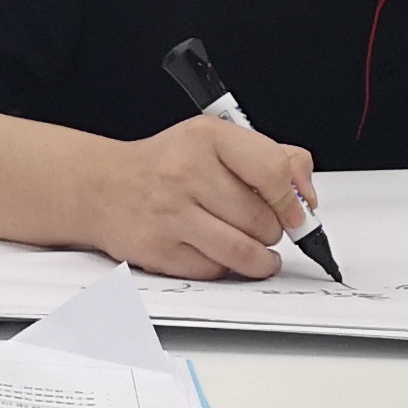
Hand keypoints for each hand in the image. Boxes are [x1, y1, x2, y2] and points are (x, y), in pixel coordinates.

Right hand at [92, 117, 319, 278]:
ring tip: (258, 251)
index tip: (296, 211)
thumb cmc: (166, 164)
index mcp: (208, 137)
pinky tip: (217, 251)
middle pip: (263, 219)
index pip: (273, 171)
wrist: (102, 186)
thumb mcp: (216, 140)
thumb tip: (305, 193)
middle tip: (264, 226)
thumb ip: (270, 156)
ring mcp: (171, 214)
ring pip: (244, 251)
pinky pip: (216, 270)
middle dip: (273, 230)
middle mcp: (187, 172)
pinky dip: (225, 267)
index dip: (293, 198)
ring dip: (260, 258)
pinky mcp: (159, 250)